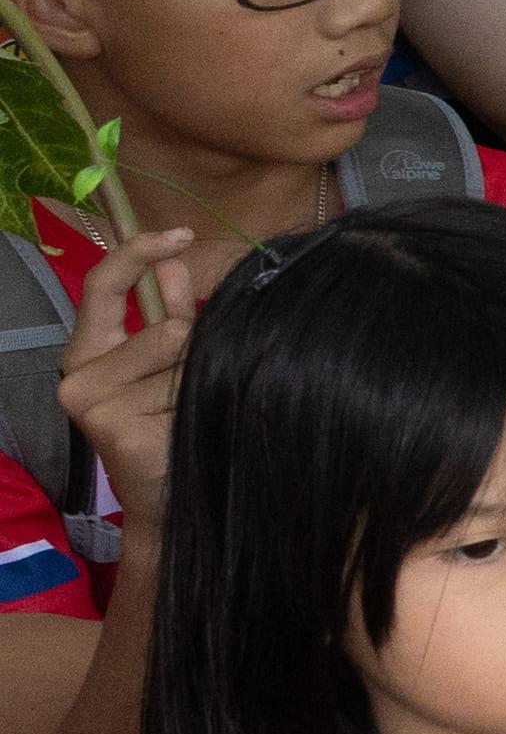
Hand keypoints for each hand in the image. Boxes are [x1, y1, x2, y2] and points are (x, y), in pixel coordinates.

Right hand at [54, 228, 201, 497]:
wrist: (165, 499)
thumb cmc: (168, 427)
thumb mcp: (166, 364)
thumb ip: (169, 313)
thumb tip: (173, 262)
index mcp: (86, 352)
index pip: (100, 286)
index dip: (137, 253)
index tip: (178, 234)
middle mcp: (77, 375)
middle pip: (169, 330)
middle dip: (197, 357)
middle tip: (186, 396)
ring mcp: (92, 402)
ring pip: (182, 361)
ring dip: (200, 385)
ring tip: (184, 417)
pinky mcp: (115, 427)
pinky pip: (185, 392)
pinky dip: (199, 409)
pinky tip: (183, 435)